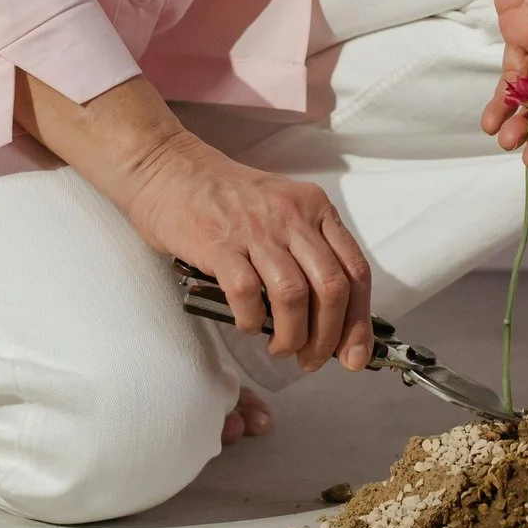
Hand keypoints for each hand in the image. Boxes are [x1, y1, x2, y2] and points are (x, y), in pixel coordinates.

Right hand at [125, 133, 375, 372]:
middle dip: (328, 337)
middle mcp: (292, 216)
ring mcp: (255, 229)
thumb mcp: (281, 209)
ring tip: (281, 348)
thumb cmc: (225, 196)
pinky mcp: (218, 244)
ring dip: (291, 336)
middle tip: (312, 360)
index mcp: (315, 208)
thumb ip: (307, 250)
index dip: (359, 321)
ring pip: (293, 296)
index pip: (354, 270)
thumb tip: (329, 316)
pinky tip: (248, 325)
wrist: (167, 167)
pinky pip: (247, 293)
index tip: (354, 355)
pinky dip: (252, 320)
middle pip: (331, 288)